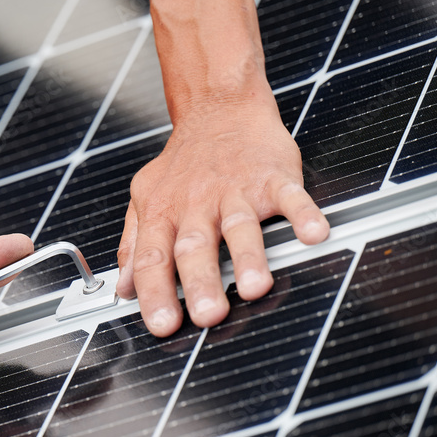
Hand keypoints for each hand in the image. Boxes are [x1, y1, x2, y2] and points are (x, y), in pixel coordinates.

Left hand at [115, 100, 328, 336]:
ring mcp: (235, 190)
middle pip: (194, 247)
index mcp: (163, 214)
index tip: (161, 326)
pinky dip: (302, 214)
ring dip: (247, 257)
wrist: (217, 110)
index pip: (152, 259)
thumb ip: (134, 244)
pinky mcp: (272, 176)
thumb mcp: (145, 199)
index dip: (154, 293)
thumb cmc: (183, 164)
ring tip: (252, 288)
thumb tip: (123, 288)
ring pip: (240, 226)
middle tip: (206, 317)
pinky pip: (289, 197)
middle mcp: (196, 204)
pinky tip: (312, 235)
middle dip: (199, 283)